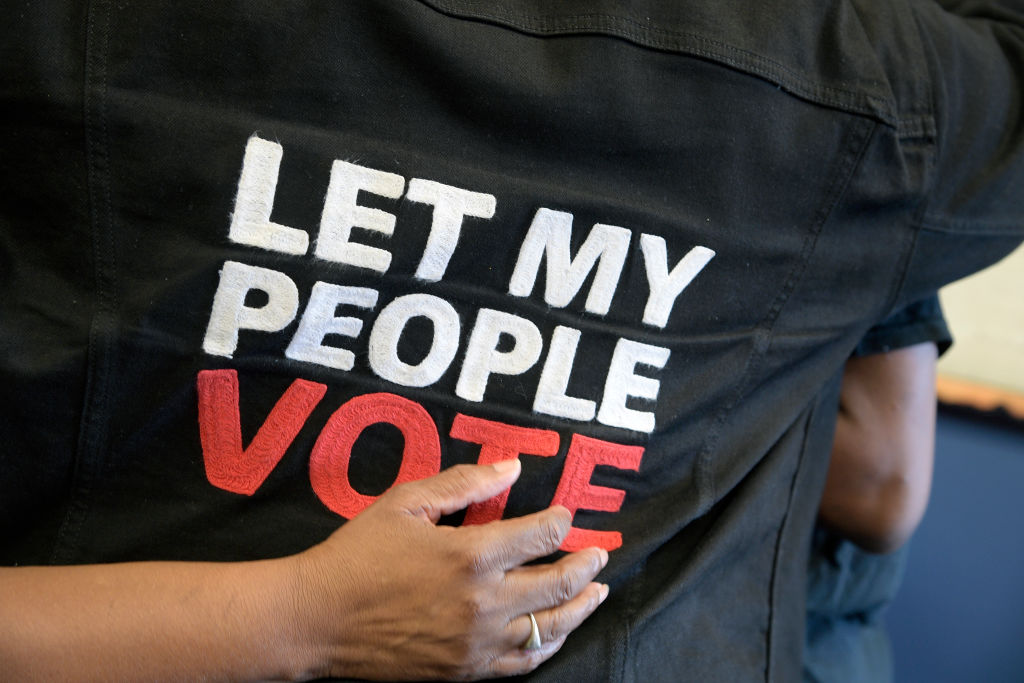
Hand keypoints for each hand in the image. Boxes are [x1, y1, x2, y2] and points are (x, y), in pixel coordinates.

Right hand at [291, 460, 609, 680]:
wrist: (317, 619)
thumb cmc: (357, 555)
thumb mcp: (406, 502)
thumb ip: (465, 482)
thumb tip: (512, 467)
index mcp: (472, 554)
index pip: (542, 535)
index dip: (562, 520)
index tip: (566, 513)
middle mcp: (484, 602)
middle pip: (558, 583)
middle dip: (587, 564)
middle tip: (599, 553)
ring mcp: (477, 642)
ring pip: (551, 628)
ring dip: (581, 607)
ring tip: (597, 592)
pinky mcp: (465, 670)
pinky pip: (522, 664)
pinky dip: (548, 647)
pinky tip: (557, 634)